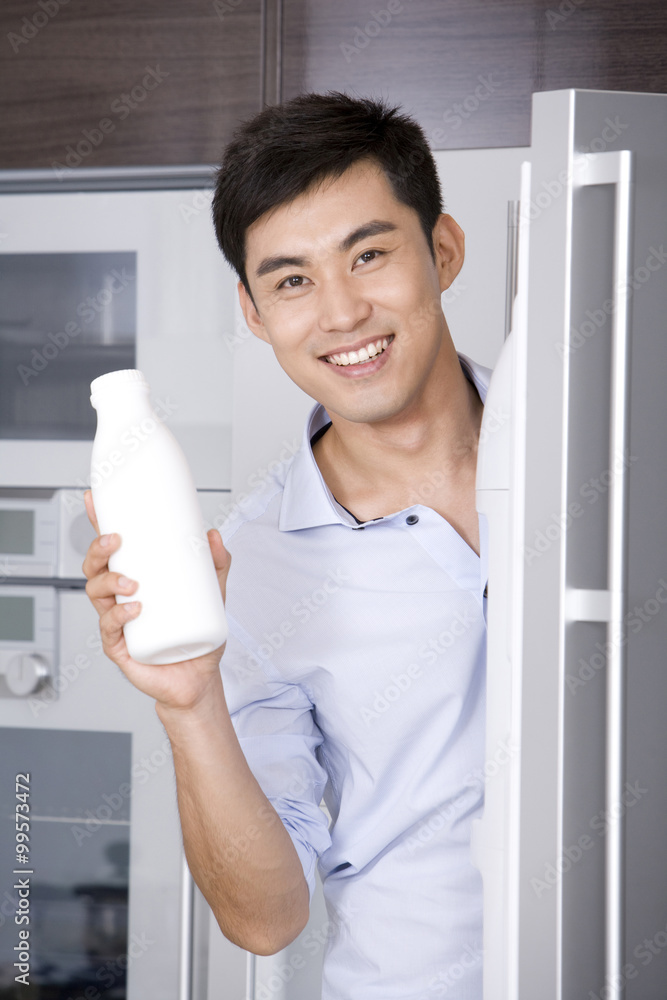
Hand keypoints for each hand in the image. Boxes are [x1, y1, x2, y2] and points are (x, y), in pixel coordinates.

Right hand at [82, 489, 231, 712]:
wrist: (198, 680)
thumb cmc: (197, 638)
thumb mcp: (213, 595)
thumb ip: (216, 565)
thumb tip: (212, 536)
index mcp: (135, 579)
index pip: (112, 548)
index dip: (100, 523)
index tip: (95, 500)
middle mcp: (119, 598)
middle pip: (94, 567)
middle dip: (98, 550)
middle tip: (117, 541)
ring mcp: (116, 621)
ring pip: (96, 593)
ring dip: (109, 581)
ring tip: (132, 582)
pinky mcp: (119, 647)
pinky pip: (109, 627)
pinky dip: (118, 615)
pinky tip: (134, 609)